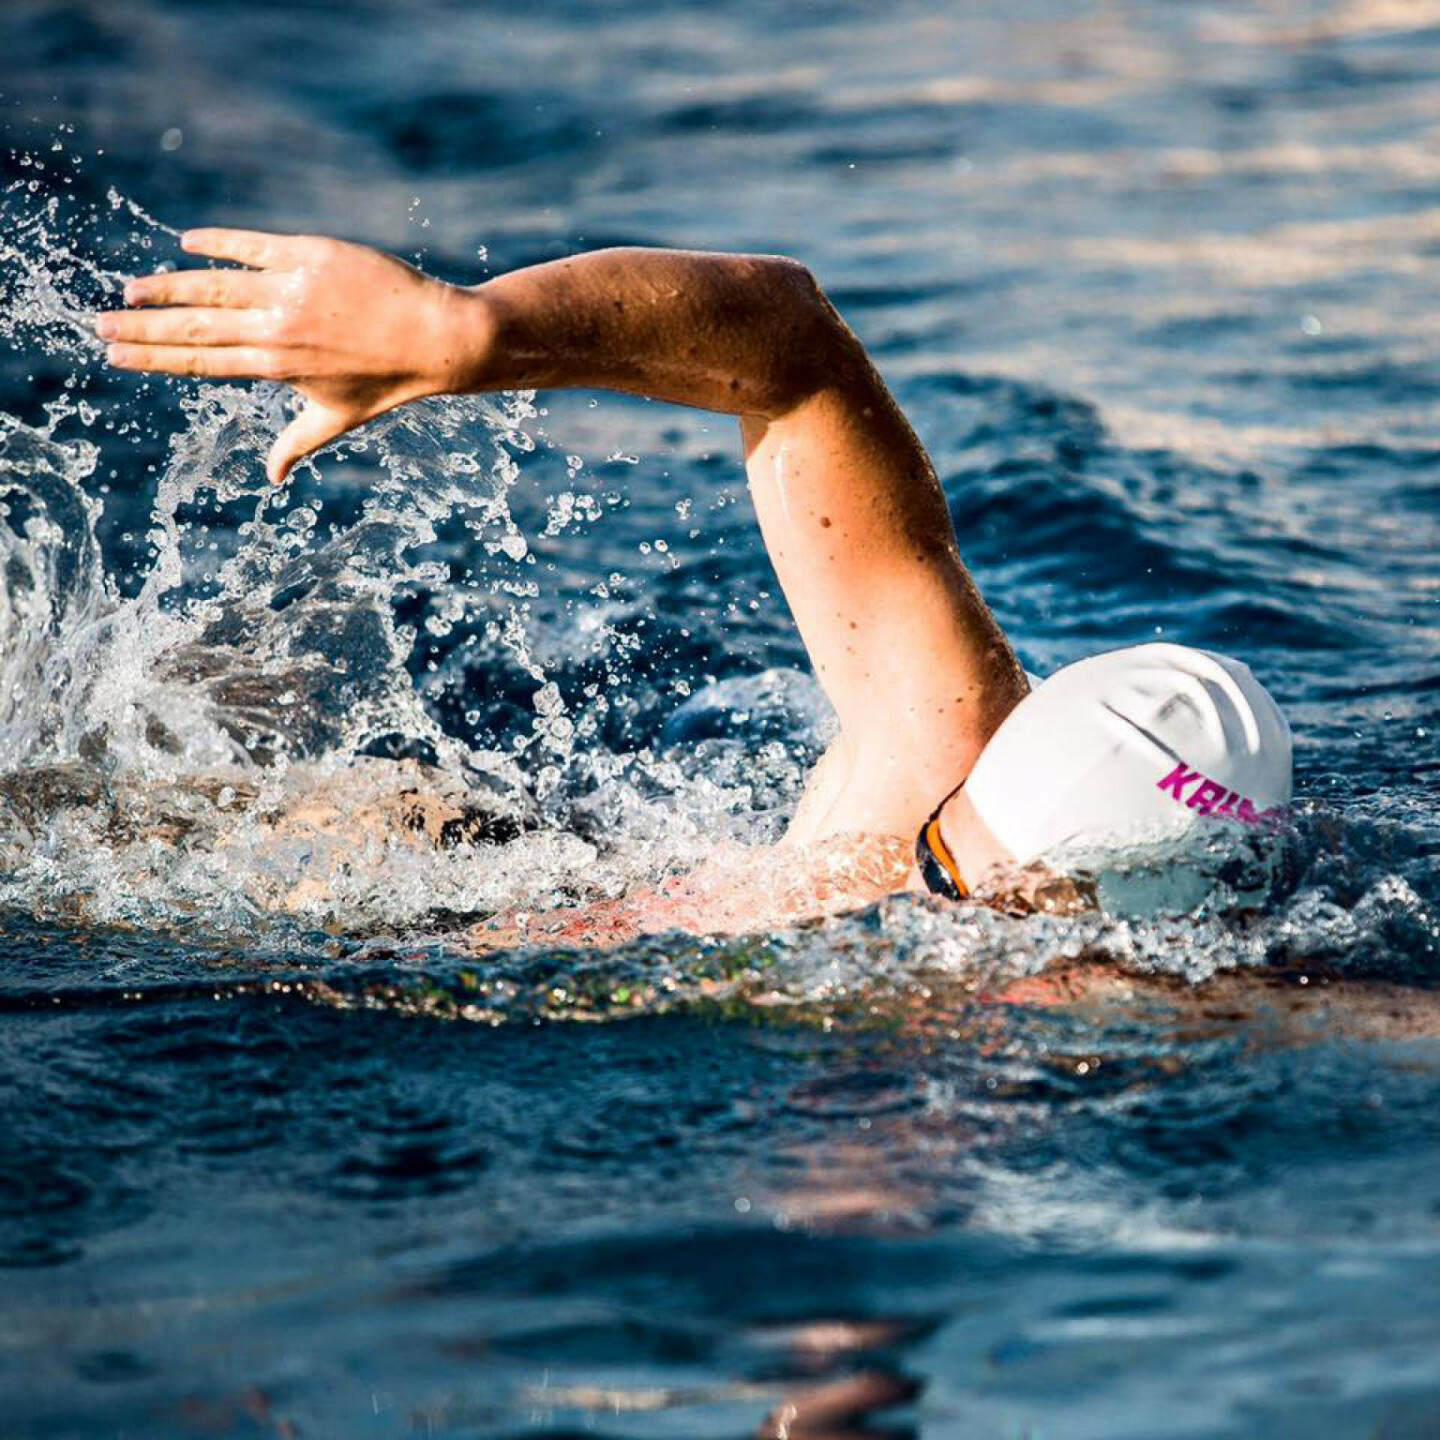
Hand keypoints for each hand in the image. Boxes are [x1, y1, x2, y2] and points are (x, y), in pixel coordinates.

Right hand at [96, 228, 485, 483]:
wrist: (438, 338)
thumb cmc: (389, 382)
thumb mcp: (339, 418)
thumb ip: (297, 443)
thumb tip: (272, 478)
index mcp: (276, 366)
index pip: (202, 363)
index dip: (156, 360)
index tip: (117, 356)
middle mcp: (277, 329)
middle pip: (194, 327)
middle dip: (143, 328)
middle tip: (100, 324)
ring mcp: (292, 290)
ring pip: (214, 284)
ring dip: (168, 287)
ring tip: (133, 291)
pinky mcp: (311, 254)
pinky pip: (253, 245)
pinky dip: (219, 244)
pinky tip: (187, 244)